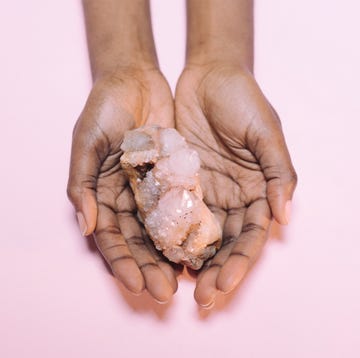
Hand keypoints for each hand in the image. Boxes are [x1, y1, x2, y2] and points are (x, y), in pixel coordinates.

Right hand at [67, 67, 177, 302]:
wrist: (135, 80)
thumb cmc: (105, 108)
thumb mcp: (87, 141)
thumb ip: (83, 183)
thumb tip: (87, 226)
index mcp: (104, 195)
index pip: (113, 238)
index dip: (123, 262)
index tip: (136, 284)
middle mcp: (130, 199)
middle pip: (140, 242)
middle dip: (151, 268)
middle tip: (166, 292)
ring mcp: (154, 190)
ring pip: (164, 231)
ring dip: (173, 257)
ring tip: (189, 279)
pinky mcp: (177, 178)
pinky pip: (185, 207)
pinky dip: (191, 228)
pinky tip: (202, 248)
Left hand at [175, 64, 296, 306]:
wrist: (209, 76)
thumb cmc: (242, 100)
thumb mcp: (266, 132)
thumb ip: (279, 173)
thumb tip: (285, 216)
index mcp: (255, 191)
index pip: (249, 236)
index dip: (239, 262)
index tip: (222, 285)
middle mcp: (229, 197)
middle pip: (222, 243)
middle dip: (213, 271)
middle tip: (199, 297)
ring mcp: (202, 191)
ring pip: (195, 234)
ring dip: (186, 261)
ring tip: (174, 284)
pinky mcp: (176, 181)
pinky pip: (170, 211)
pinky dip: (166, 234)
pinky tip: (157, 253)